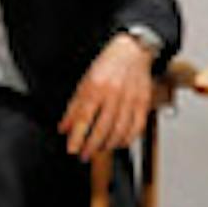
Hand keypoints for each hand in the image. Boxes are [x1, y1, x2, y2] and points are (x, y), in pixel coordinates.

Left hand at [59, 33, 154, 160]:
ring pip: (120, 131)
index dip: (77, 137)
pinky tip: (119, 143)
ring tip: (99, 149)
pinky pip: (137, 128)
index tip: (72, 149)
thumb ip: (74, 106)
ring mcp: (131, 100)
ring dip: (108, 145)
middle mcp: (114, 94)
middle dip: (91, 146)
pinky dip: (127, 139)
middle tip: (84, 155)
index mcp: (96, 87)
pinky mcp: (143, 103)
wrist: (133, 51)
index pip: (84, 118)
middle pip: (102, 128)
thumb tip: (64, 128)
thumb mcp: (84, 82)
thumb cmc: (108, 65)